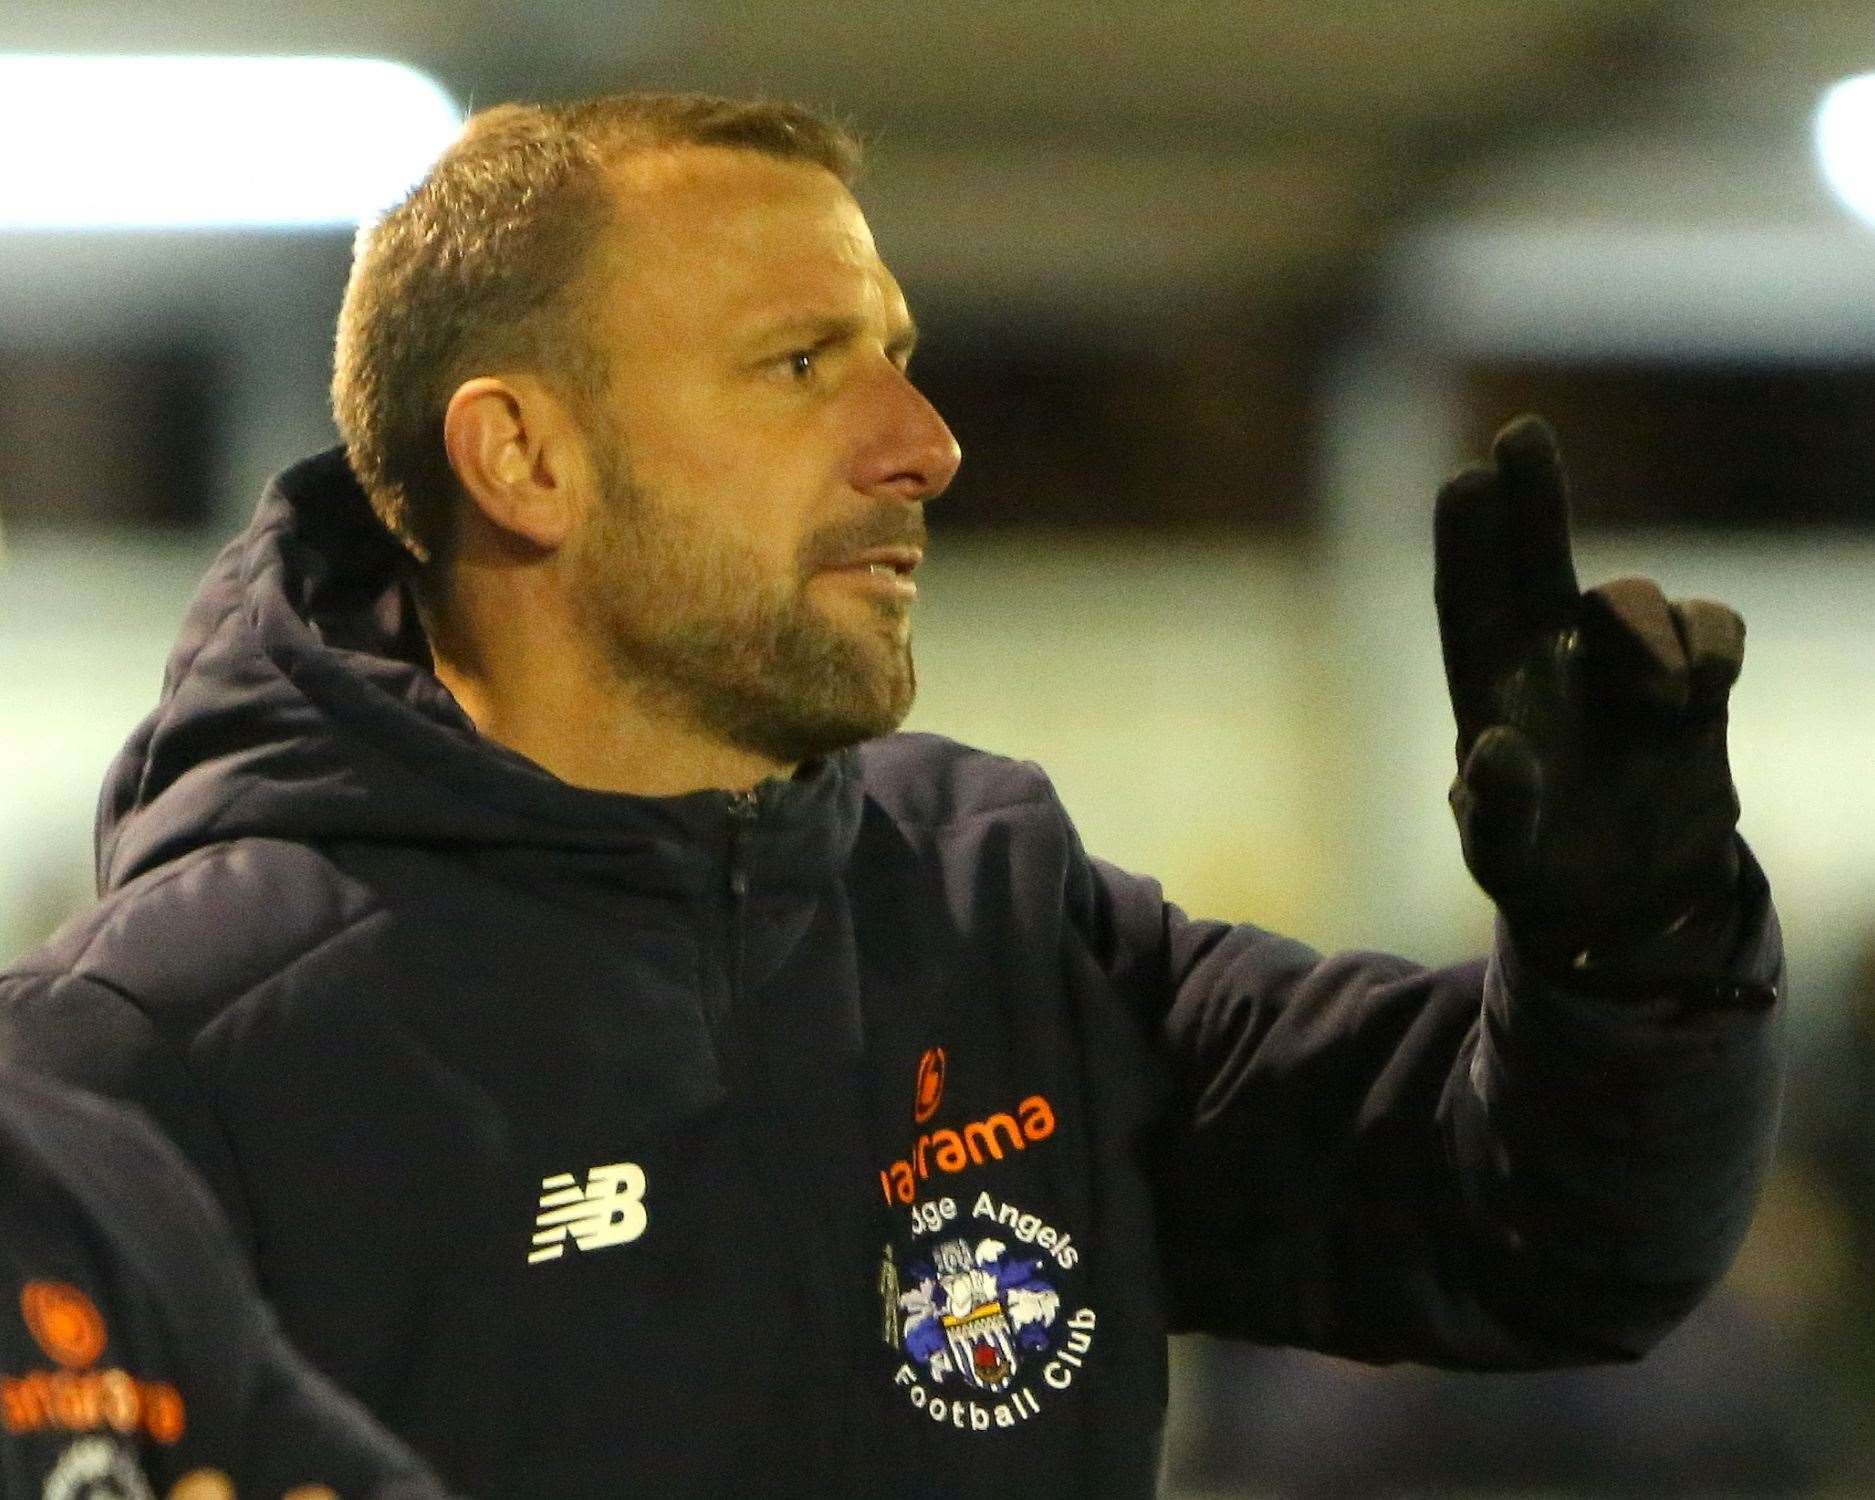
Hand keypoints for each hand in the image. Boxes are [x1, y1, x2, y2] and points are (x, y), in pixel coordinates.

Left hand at [1434, 415, 1743, 981]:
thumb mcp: (1505, 858)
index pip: (1469, 602)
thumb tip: (1496, 748)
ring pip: (1636, 598)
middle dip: (1532, 497)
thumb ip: (1497, 810)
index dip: (1466, 542)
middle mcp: (1549, 662)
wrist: (1628, 905)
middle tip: (1520, 432)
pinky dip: (1712, 647)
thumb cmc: (1542, 872)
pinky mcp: (1693, 685)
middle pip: (1537, 561)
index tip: (1463, 479)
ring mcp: (1622, 666)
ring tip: (1664, 700)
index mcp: (1488, 692)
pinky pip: (1711, 628)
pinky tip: (1701, 697)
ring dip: (1651, 632)